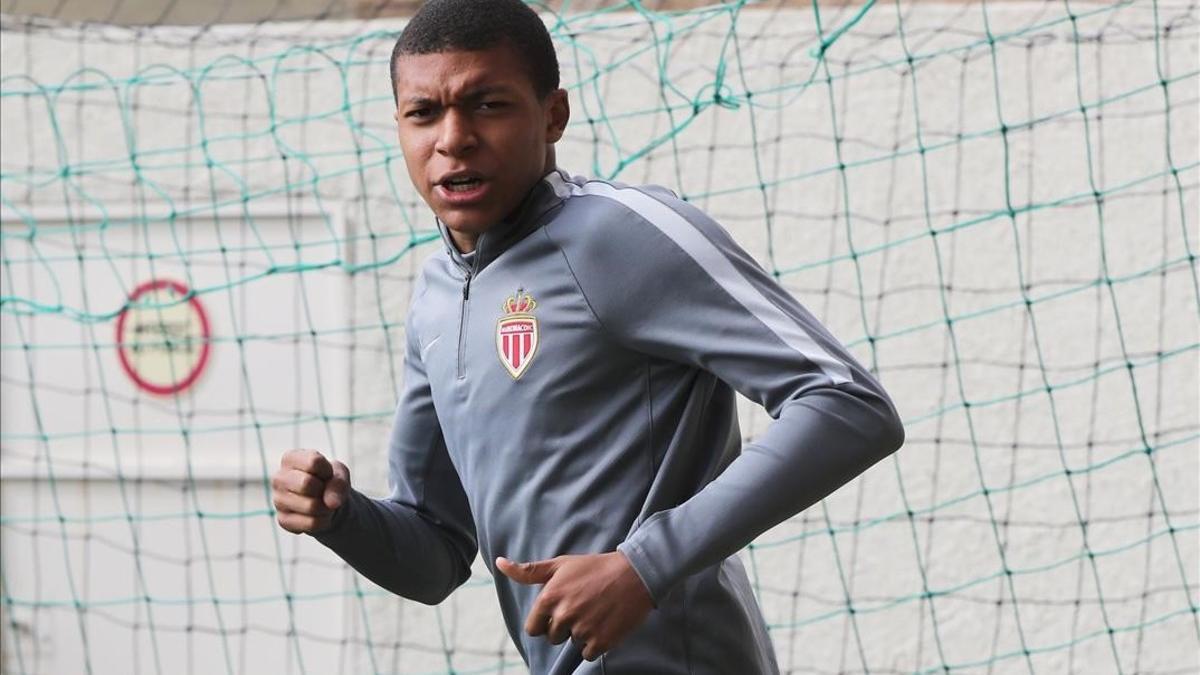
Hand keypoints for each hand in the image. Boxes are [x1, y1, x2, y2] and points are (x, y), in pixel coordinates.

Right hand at [272, 449, 350, 533]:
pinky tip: (317, 515)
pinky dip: (323, 521)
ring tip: (322, 503)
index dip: (328, 471)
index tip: (327, 474)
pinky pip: (311, 523)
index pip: (313, 462)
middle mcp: (279, 478)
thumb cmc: (330, 481)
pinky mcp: (283, 520)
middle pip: (307, 484)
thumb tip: (331, 503)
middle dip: (324, 490)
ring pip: (311, 506)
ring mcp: (278, 500)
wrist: (326, 502)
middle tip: (324, 491)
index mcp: (290, 458)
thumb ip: (339, 483)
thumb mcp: (340, 474)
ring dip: (326, 508)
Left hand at [496, 551, 652, 660]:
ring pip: (572, 643)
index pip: (533, 628)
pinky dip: (596, 642)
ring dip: (582, 633)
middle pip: (553, 637)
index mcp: (549, 598)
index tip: (561, 609)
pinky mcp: (600, 640)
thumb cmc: (595, 567)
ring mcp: (582, 629)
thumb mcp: (560, 565)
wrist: (635, 573)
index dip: (546, 621)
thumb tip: (499, 563)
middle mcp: (563, 615)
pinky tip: (605, 623)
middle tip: (583, 606)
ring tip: (596, 611)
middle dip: (565, 626)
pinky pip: (588, 653)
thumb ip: (528, 571)